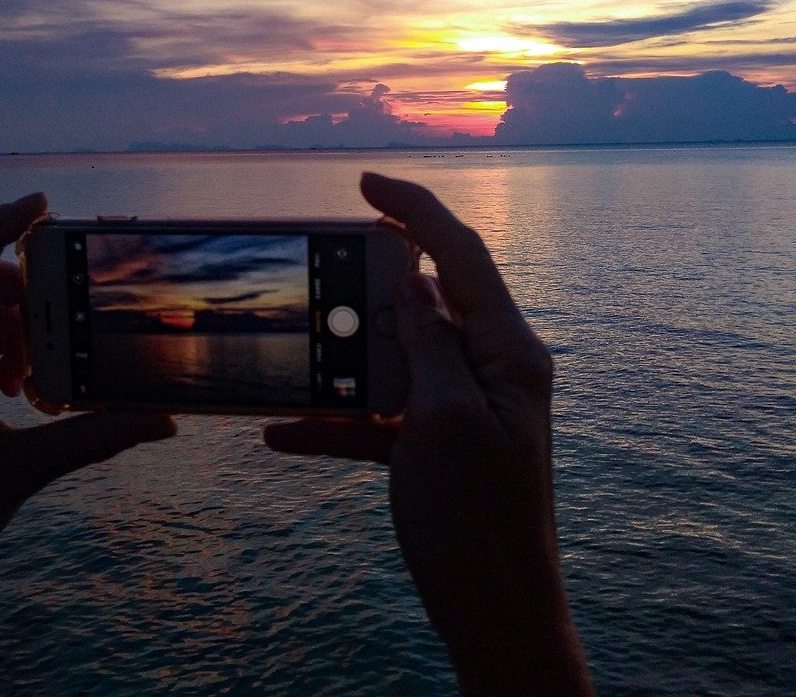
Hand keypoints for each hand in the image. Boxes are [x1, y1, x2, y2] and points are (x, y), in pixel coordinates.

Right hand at [264, 174, 592, 695]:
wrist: (493, 614)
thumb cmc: (477, 521)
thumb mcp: (442, 419)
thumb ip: (427, 342)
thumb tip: (412, 283)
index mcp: (510, 352)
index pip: (462, 255)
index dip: (415, 208)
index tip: (365, 181)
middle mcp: (492, 371)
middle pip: (427, 302)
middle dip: (370, 288)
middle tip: (321, 273)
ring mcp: (464, 410)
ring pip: (397, 359)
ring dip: (346, 359)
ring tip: (298, 355)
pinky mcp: (438, 448)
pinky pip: (382, 418)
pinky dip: (338, 421)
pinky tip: (286, 432)